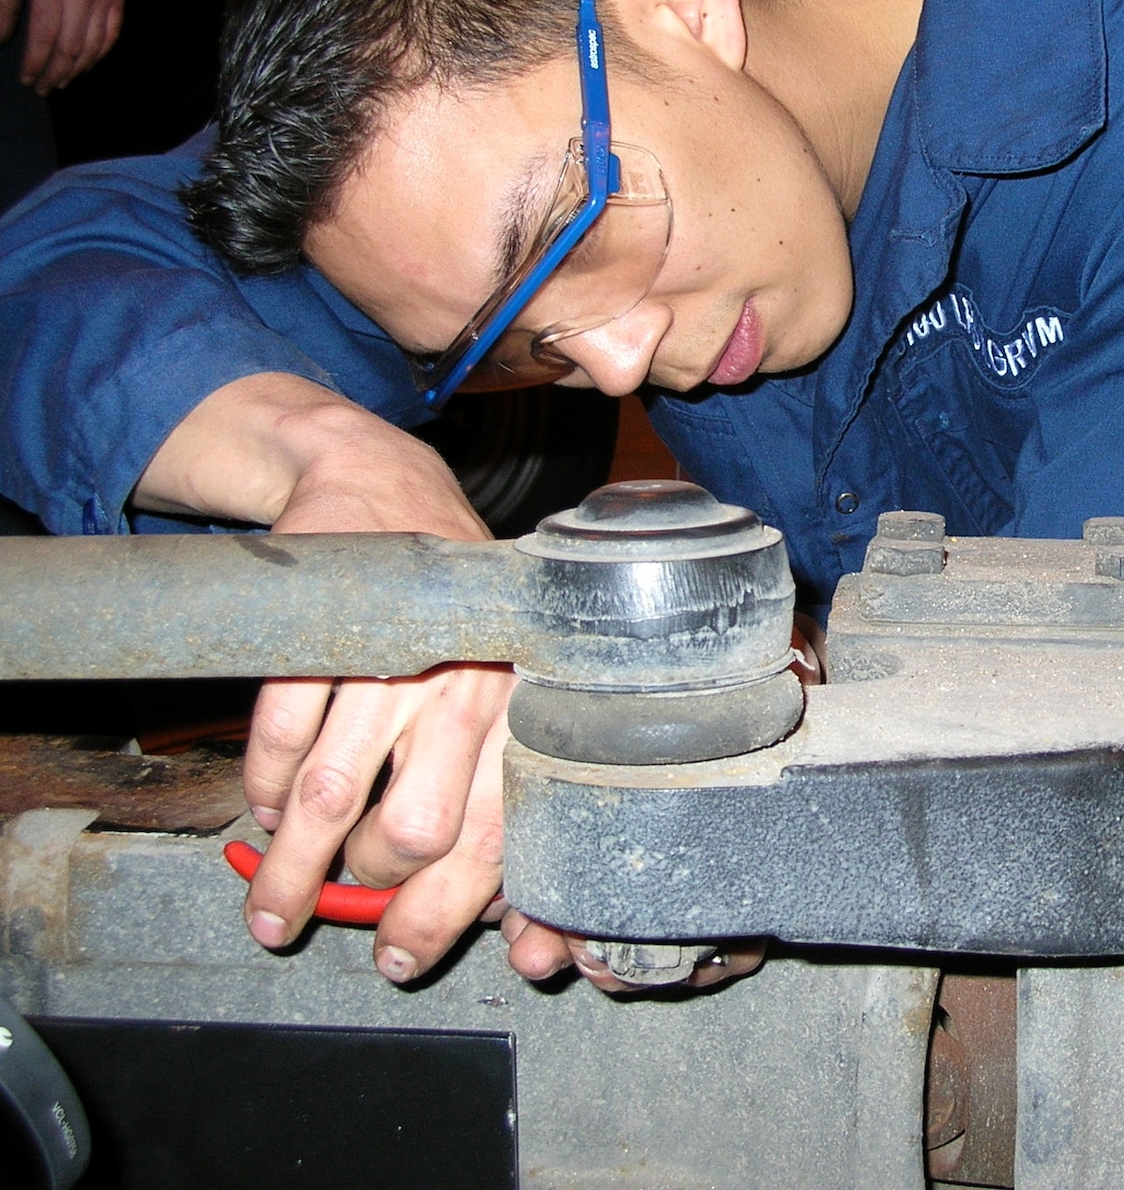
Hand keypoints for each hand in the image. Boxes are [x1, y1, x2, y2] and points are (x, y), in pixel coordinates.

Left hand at [0, 0, 122, 93]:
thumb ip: (3, 4)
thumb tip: (1, 40)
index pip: (44, 36)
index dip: (34, 63)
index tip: (25, 78)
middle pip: (71, 48)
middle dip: (55, 73)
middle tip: (42, 87)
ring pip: (93, 46)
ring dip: (76, 69)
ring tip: (61, 81)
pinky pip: (111, 35)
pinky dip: (98, 54)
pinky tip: (84, 64)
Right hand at [238, 405, 521, 984]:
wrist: (387, 499)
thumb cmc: (450, 628)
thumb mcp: (492, 706)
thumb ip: (494, 807)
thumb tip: (506, 931)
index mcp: (519, 717)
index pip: (498, 840)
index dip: (448, 916)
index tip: (403, 963)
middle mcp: (469, 691)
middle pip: (416, 830)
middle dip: (364, 888)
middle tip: (331, 911)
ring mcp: (394, 662)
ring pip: (335, 795)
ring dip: (290, 865)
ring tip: (271, 906)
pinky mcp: (321, 635)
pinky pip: (282, 738)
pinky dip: (265, 787)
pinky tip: (269, 808)